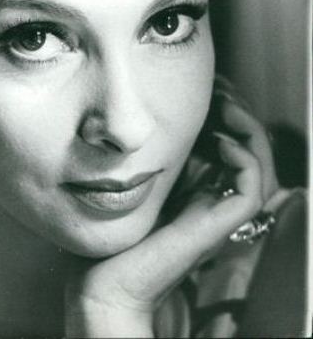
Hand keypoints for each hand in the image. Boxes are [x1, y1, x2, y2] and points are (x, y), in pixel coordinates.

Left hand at [65, 97, 278, 337]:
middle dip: (242, 114)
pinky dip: (246, 160)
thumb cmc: (116, 226)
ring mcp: (220, 213)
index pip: (234, 144)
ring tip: (227, 107)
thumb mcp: (142, 172)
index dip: (230, 112)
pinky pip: (253, 191)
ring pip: (261, 168)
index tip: (213, 87)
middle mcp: (215, 198)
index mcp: (200, 185)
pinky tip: (221, 141)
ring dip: (250, 131)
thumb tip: (172, 112)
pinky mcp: (218, 226)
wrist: (105, 277)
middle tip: (222, 91)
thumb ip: (161, 151)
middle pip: (252, 152)